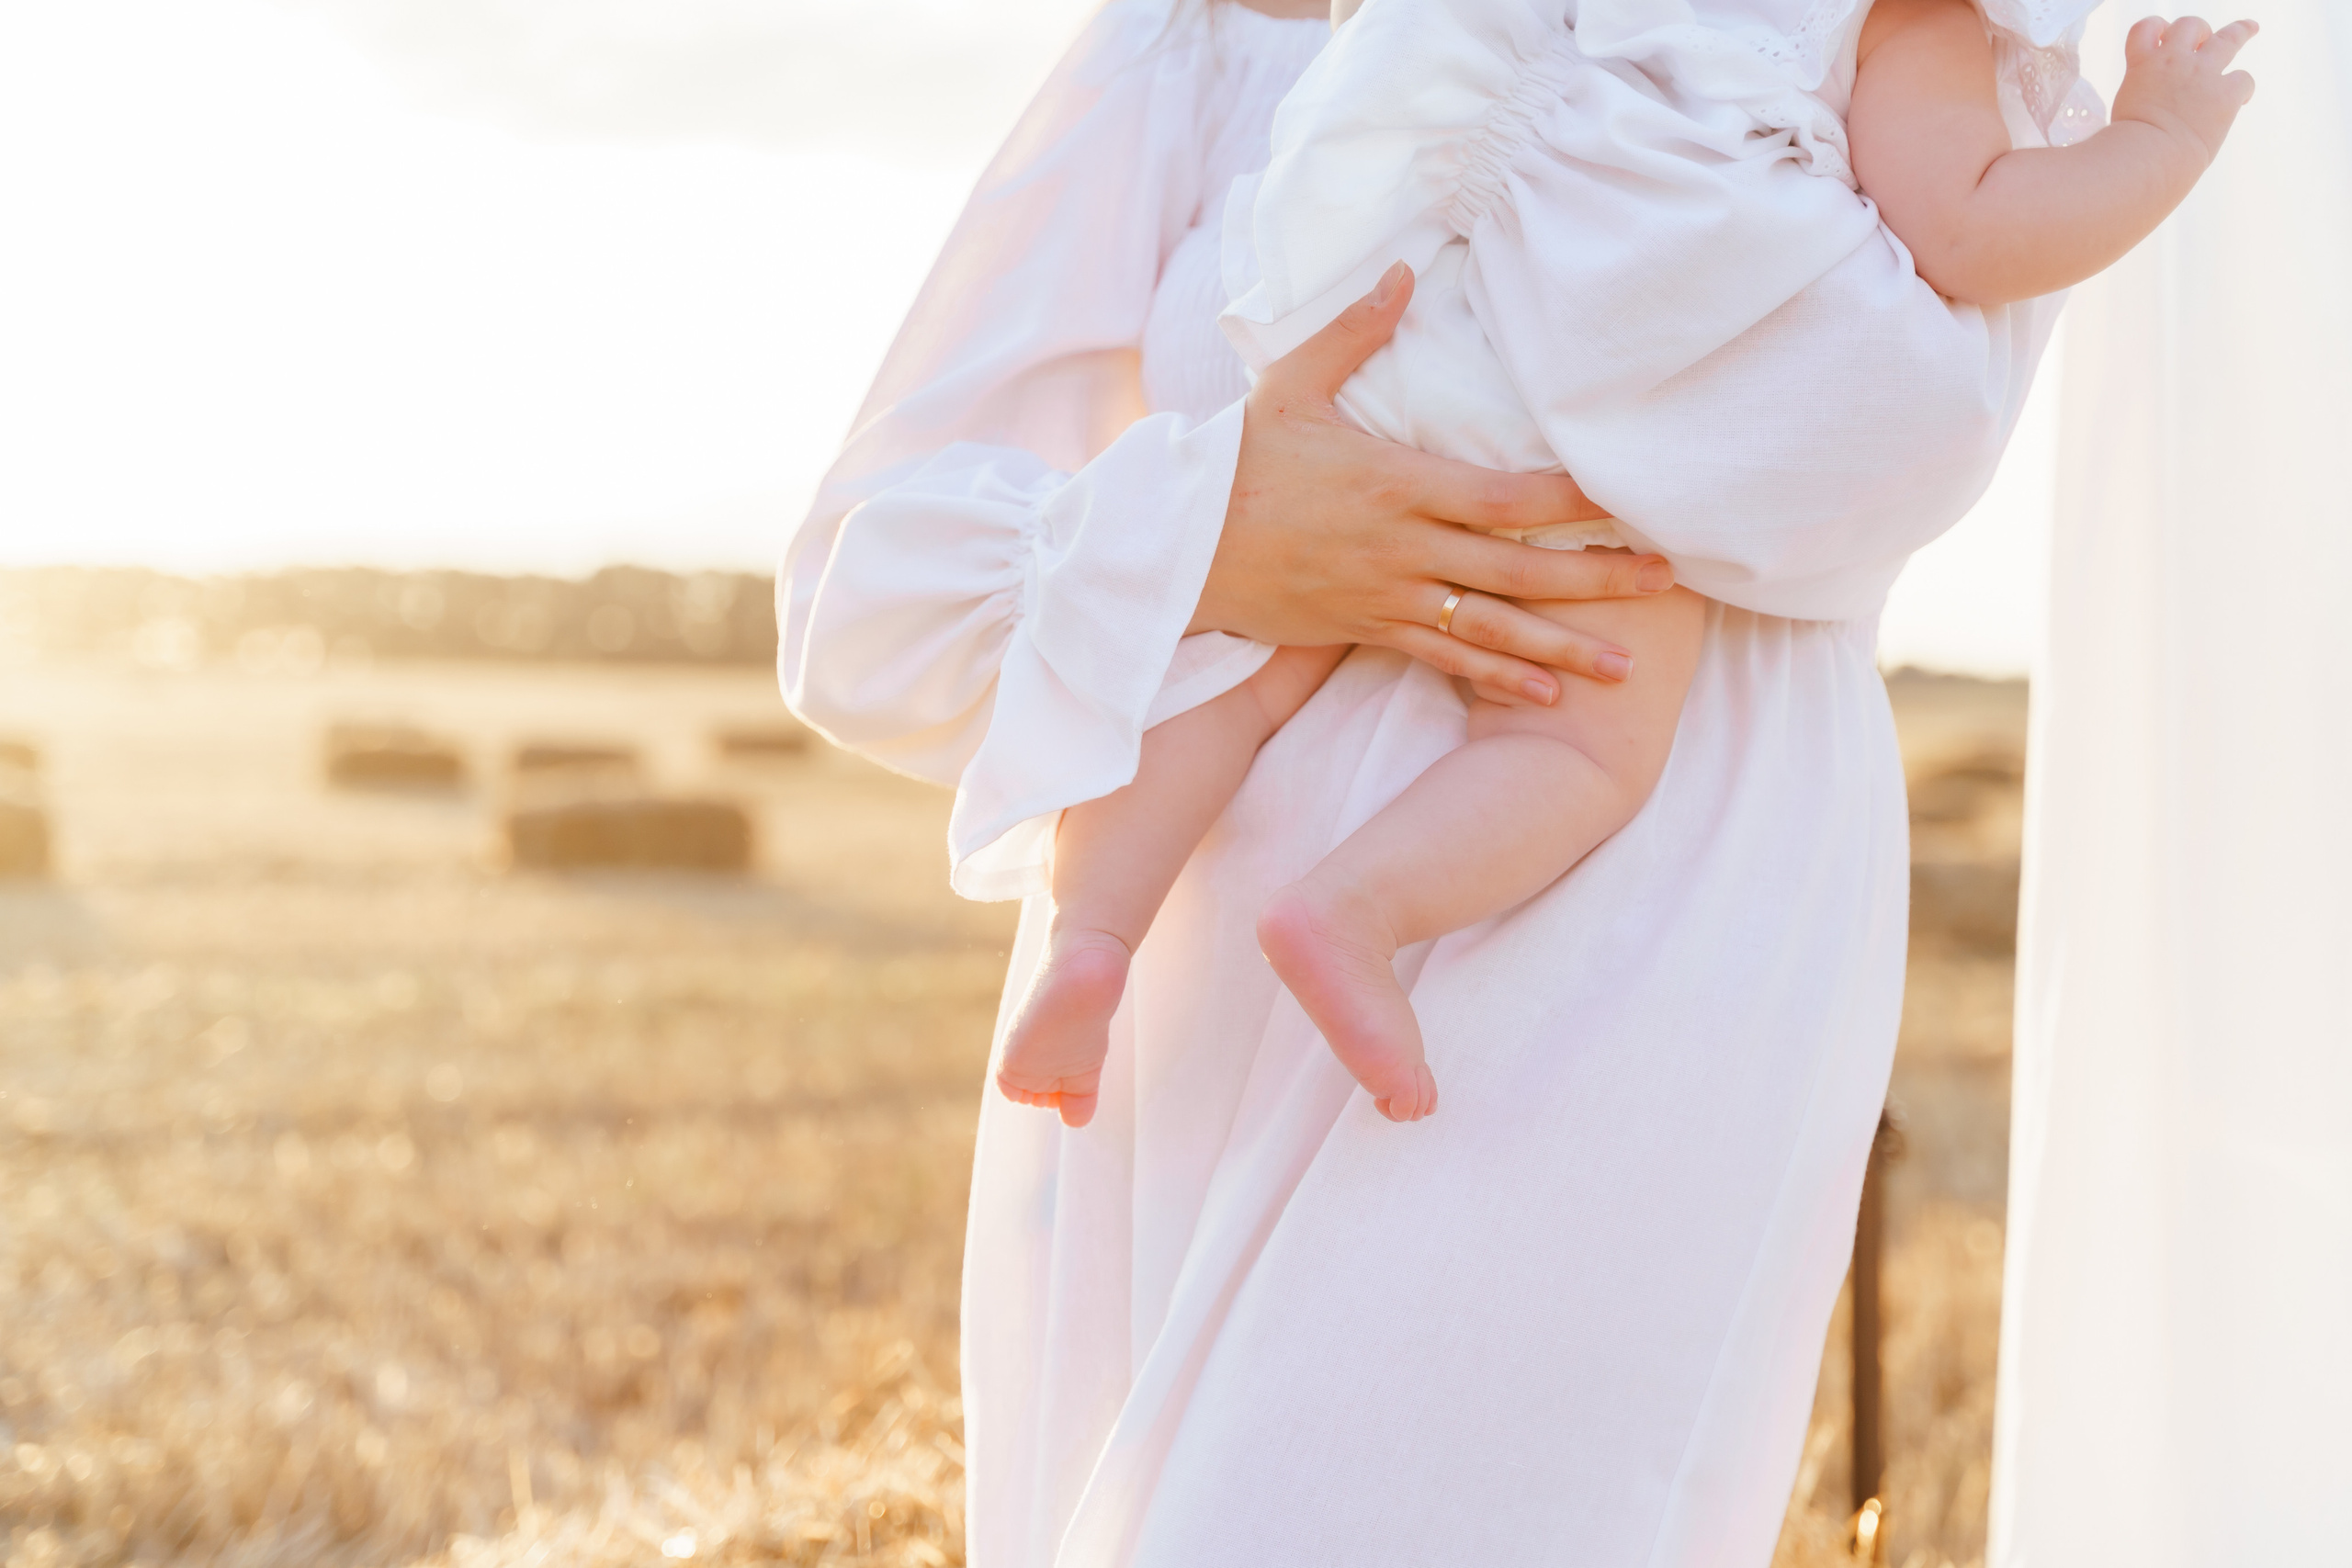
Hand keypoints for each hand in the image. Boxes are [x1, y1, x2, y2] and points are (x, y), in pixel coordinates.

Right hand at [1193, 263, 1674, 704]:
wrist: (1174, 551)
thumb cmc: (1232, 465)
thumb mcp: (1290, 387)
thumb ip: (1354, 332)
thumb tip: (1405, 273)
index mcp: (1396, 483)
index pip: (1504, 497)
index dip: (1572, 502)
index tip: (1629, 500)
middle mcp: (1402, 548)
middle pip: (1519, 568)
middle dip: (1598, 576)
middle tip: (1667, 581)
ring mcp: (1387, 596)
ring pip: (1492, 626)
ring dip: (1563, 644)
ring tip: (1626, 664)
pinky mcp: (1365, 629)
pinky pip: (1444, 658)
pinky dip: (1497, 676)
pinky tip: (1546, 690)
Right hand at [2113, 15, 2257, 164]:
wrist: (2147, 156)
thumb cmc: (2125, 147)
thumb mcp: (2123, 111)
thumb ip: (2140, 100)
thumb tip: (2148, 115)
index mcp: (2142, 65)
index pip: (2146, 29)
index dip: (2156, 28)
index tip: (2161, 37)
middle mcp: (2174, 61)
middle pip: (2189, 26)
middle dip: (2198, 30)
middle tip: (2202, 39)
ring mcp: (2203, 73)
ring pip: (2228, 38)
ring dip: (2240, 31)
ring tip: (2250, 28)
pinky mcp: (2226, 92)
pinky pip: (2244, 79)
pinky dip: (2243, 89)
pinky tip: (2241, 100)